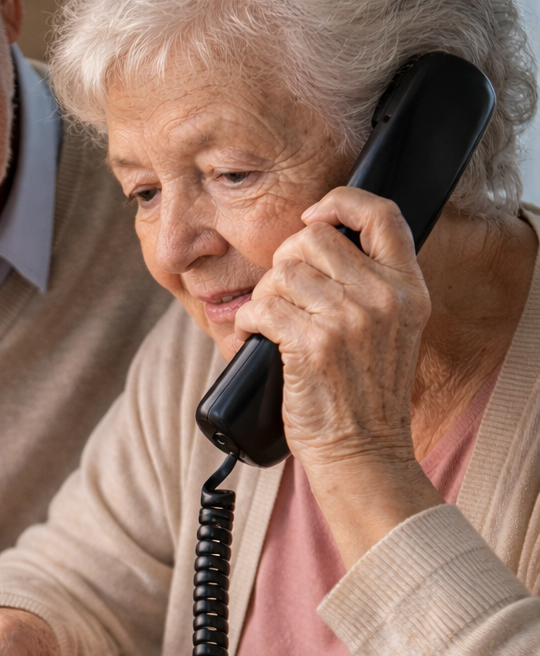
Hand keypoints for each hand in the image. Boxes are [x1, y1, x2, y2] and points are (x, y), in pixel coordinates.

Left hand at [233, 186, 440, 564]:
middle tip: (283, 293)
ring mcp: (348, 320)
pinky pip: (262, 307)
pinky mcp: (312, 345)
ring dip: (265, 296)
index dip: (341, 202)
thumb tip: (318, 239)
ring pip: (282, 273)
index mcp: (408, 288)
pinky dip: (248, 322)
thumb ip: (372, 284)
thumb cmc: (366, 395)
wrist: (364, 453)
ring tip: (271, 324)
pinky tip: (255, 337)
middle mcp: (383, 297)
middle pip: (314, 239)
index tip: (314, 216)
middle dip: (285, 260)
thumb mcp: (393, 330)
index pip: (382, 214)